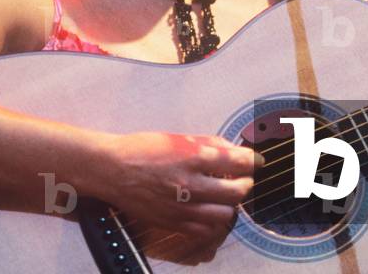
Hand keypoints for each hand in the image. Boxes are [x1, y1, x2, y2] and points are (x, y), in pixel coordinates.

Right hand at [96, 132, 259, 262]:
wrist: (112, 170)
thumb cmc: (141, 150)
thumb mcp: (178, 138)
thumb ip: (209, 144)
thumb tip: (232, 150)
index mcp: (192, 157)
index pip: (238, 162)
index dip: (253, 161)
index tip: (255, 161)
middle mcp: (189, 184)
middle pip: (237, 192)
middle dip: (247, 184)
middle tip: (244, 179)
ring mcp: (181, 207)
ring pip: (224, 214)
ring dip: (230, 204)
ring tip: (226, 196)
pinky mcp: (173, 222)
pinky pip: (205, 229)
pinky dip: (213, 221)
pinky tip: (209, 210)